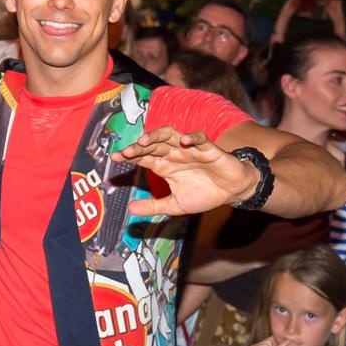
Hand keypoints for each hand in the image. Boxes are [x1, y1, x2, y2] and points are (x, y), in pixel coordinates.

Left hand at [120, 127, 261, 217]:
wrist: (232, 192)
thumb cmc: (204, 194)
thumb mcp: (175, 205)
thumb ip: (154, 206)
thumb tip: (130, 209)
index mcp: (164, 166)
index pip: (143, 157)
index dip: (129, 155)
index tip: (113, 157)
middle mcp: (174, 154)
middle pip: (153, 144)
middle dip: (138, 147)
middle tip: (126, 152)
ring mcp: (190, 149)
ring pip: (170, 135)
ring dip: (157, 136)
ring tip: (144, 141)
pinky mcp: (208, 148)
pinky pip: (199, 139)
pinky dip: (192, 138)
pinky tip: (183, 141)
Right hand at [248, 216, 327, 259]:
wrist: (261, 255)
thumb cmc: (267, 239)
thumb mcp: (275, 227)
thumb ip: (288, 224)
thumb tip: (301, 223)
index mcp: (290, 235)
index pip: (307, 229)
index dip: (317, 223)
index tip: (324, 218)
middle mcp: (296, 244)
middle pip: (315, 237)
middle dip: (325, 230)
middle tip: (332, 224)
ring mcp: (298, 252)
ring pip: (316, 244)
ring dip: (324, 238)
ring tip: (331, 231)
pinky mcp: (299, 256)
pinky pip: (312, 249)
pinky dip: (319, 244)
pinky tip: (324, 240)